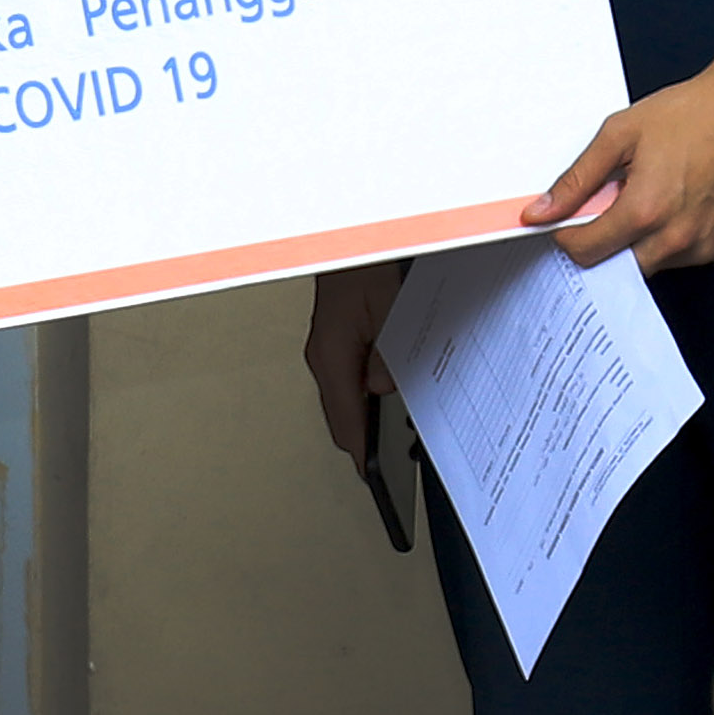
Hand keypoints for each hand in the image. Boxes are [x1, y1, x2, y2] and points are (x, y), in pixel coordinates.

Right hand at [305, 261, 409, 459]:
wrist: (349, 242)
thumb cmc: (364, 263)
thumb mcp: (390, 305)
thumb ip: (388, 353)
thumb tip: (385, 389)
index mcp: (332, 355)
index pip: (345, 419)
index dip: (360, 449)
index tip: (371, 472)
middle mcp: (323, 357)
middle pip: (340, 416)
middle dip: (362, 439)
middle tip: (386, 459)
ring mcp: (326, 351)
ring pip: (342, 400)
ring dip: (363, 417)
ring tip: (388, 434)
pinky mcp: (334, 344)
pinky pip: (345, 381)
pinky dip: (361, 397)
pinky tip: (382, 397)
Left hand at [536, 62, 713, 276]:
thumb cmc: (694, 114)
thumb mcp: (620, 134)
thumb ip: (577, 179)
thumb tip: (542, 210)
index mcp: (645, 210)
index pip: (585, 252)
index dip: (568, 236)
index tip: (568, 221)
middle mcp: (676, 237)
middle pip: (615, 265)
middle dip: (603, 241)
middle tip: (611, 203)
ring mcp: (701, 246)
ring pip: (648, 264)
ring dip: (636, 241)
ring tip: (650, 195)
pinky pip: (679, 258)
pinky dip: (667, 239)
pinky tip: (675, 204)